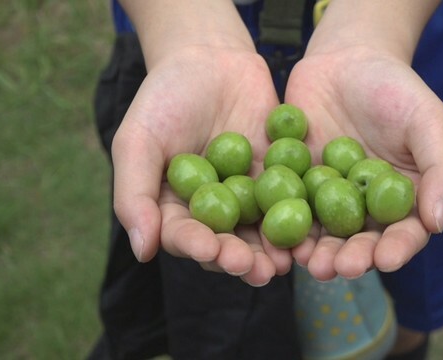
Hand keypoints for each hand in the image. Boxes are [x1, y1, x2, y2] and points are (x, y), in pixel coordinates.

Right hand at [111, 46, 290, 285]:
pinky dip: (299, 218)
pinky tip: (309, 232)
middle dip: (239, 258)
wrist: (211, 58)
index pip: (184, 236)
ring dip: (272, 251)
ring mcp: (249, 196)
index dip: (196, 246)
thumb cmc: (165, 97)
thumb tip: (142, 252)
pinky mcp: (279, 179)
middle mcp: (214, 210)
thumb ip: (134, 194)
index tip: (209, 251)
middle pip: (226, 243)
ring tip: (282, 264)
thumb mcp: (138, 139)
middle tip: (254, 269)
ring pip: (261, 232)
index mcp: (176, 207)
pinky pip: (290, 201)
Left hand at [285, 47, 442, 280]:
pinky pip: (290, 208)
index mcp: (404, 199)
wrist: (347, 59)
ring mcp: (330, 198)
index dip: (397, 248)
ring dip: (318, 253)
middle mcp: (367, 206)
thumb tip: (437, 224)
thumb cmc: (397, 90)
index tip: (386, 259)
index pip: (405, 232)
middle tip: (341, 268)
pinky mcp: (297, 184)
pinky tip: (280, 239)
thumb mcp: (430, 121)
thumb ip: (441, 169)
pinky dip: (285, 225)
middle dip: (353, 258)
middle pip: (361, 241)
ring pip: (324, 234)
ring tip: (311, 264)